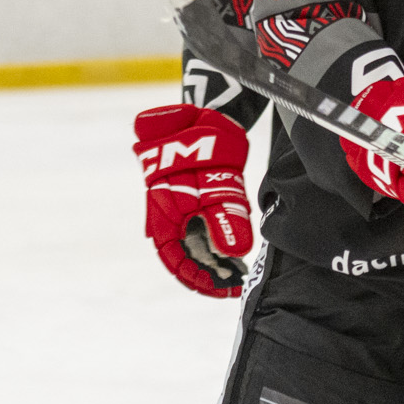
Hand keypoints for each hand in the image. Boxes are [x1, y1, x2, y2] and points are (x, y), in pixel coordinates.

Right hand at [133, 105, 253, 297]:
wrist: (204, 112)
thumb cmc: (200, 142)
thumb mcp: (214, 181)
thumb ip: (224, 218)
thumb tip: (236, 252)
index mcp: (163, 212)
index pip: (173, 257)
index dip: (194, 277)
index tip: (219, 290)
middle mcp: (172, 215)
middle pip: (186, 255)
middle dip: (208, 274)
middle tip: (235, 286)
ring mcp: (187, 208)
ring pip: (198, 244)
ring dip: (216, 262)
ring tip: (239, 277)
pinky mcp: (203, 200)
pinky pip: (209, 228)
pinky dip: (222, 244)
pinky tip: (240, 255)